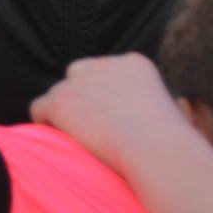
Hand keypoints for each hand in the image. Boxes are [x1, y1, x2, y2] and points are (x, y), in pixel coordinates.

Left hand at [30, 53, 196, 174]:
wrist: (157, 149)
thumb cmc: (174, 145)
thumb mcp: (173, 115)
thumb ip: (153, 107)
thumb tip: (147, 117)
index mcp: (134, 63)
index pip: (107, 71)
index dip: (104, 95)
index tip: (112, 117)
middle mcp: (104, 64)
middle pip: (79, 73)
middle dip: (81, 96)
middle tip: (89, 126)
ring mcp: (79, 82)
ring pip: (58, 93)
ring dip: (65, 112)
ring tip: (77, 138)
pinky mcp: (59, 101)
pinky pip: (39, 108)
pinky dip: (44, 123)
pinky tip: (57, 139)